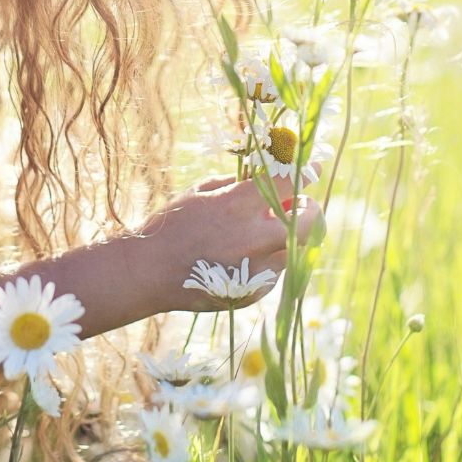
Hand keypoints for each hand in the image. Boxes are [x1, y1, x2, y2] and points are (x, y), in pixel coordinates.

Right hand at [131, 174, 323, 313]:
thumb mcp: (203, 191)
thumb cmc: (172, 224)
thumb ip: (241, 184)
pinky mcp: (254, 294)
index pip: (288, 183)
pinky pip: (275, 272)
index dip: (305, 171)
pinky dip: (267, 260)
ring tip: (258, 233)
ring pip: (295, 249)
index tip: (314, 167)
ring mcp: (255, 271)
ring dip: (286, 236)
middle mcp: (252, 239)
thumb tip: (271, 178)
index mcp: (237, 206)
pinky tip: (240, 258)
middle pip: (309, 221)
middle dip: (309, 209)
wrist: (147, 273)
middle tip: (299, 205)